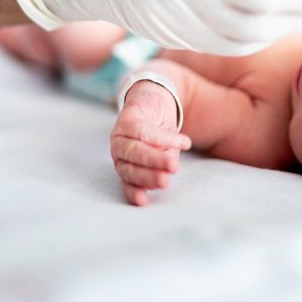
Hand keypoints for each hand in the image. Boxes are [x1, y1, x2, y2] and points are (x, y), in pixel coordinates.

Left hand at [111, 81, 191, 205]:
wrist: (155, 100)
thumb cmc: (159, 134)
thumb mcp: (164, 153)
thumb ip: (163, 164)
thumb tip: (168, 171)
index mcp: (125, 166)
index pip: (128, 182)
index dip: (134, 191)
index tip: (144, 201)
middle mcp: (118, 153)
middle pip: (129, 167)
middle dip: (148, 175)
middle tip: (165, 180)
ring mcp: (120, 135)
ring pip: (135, 150)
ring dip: (154, 158)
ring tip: (174, 164)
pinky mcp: (127, 118)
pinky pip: (144, 130)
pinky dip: (164, 137)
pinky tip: (182, 142)